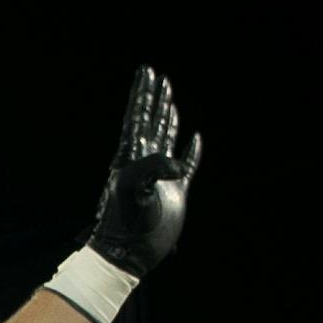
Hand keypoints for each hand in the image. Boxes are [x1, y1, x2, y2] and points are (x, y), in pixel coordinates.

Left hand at [87, 66, 200, 277]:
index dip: (142, 92)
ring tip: (169, 96)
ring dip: (168, 115)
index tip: (146, 71)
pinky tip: (195, 138)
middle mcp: (145, 162)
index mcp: (131, 156)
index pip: (138, 116)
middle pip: (151, 120)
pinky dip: (192, 151)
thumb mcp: (134, 190)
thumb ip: (153, 169)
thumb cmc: (126, 222)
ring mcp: (161, 176)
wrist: (130, 252)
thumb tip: (177, 164)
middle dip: (154, 97)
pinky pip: (188, 165)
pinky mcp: (176, 192)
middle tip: (157, 75)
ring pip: (166, 137)